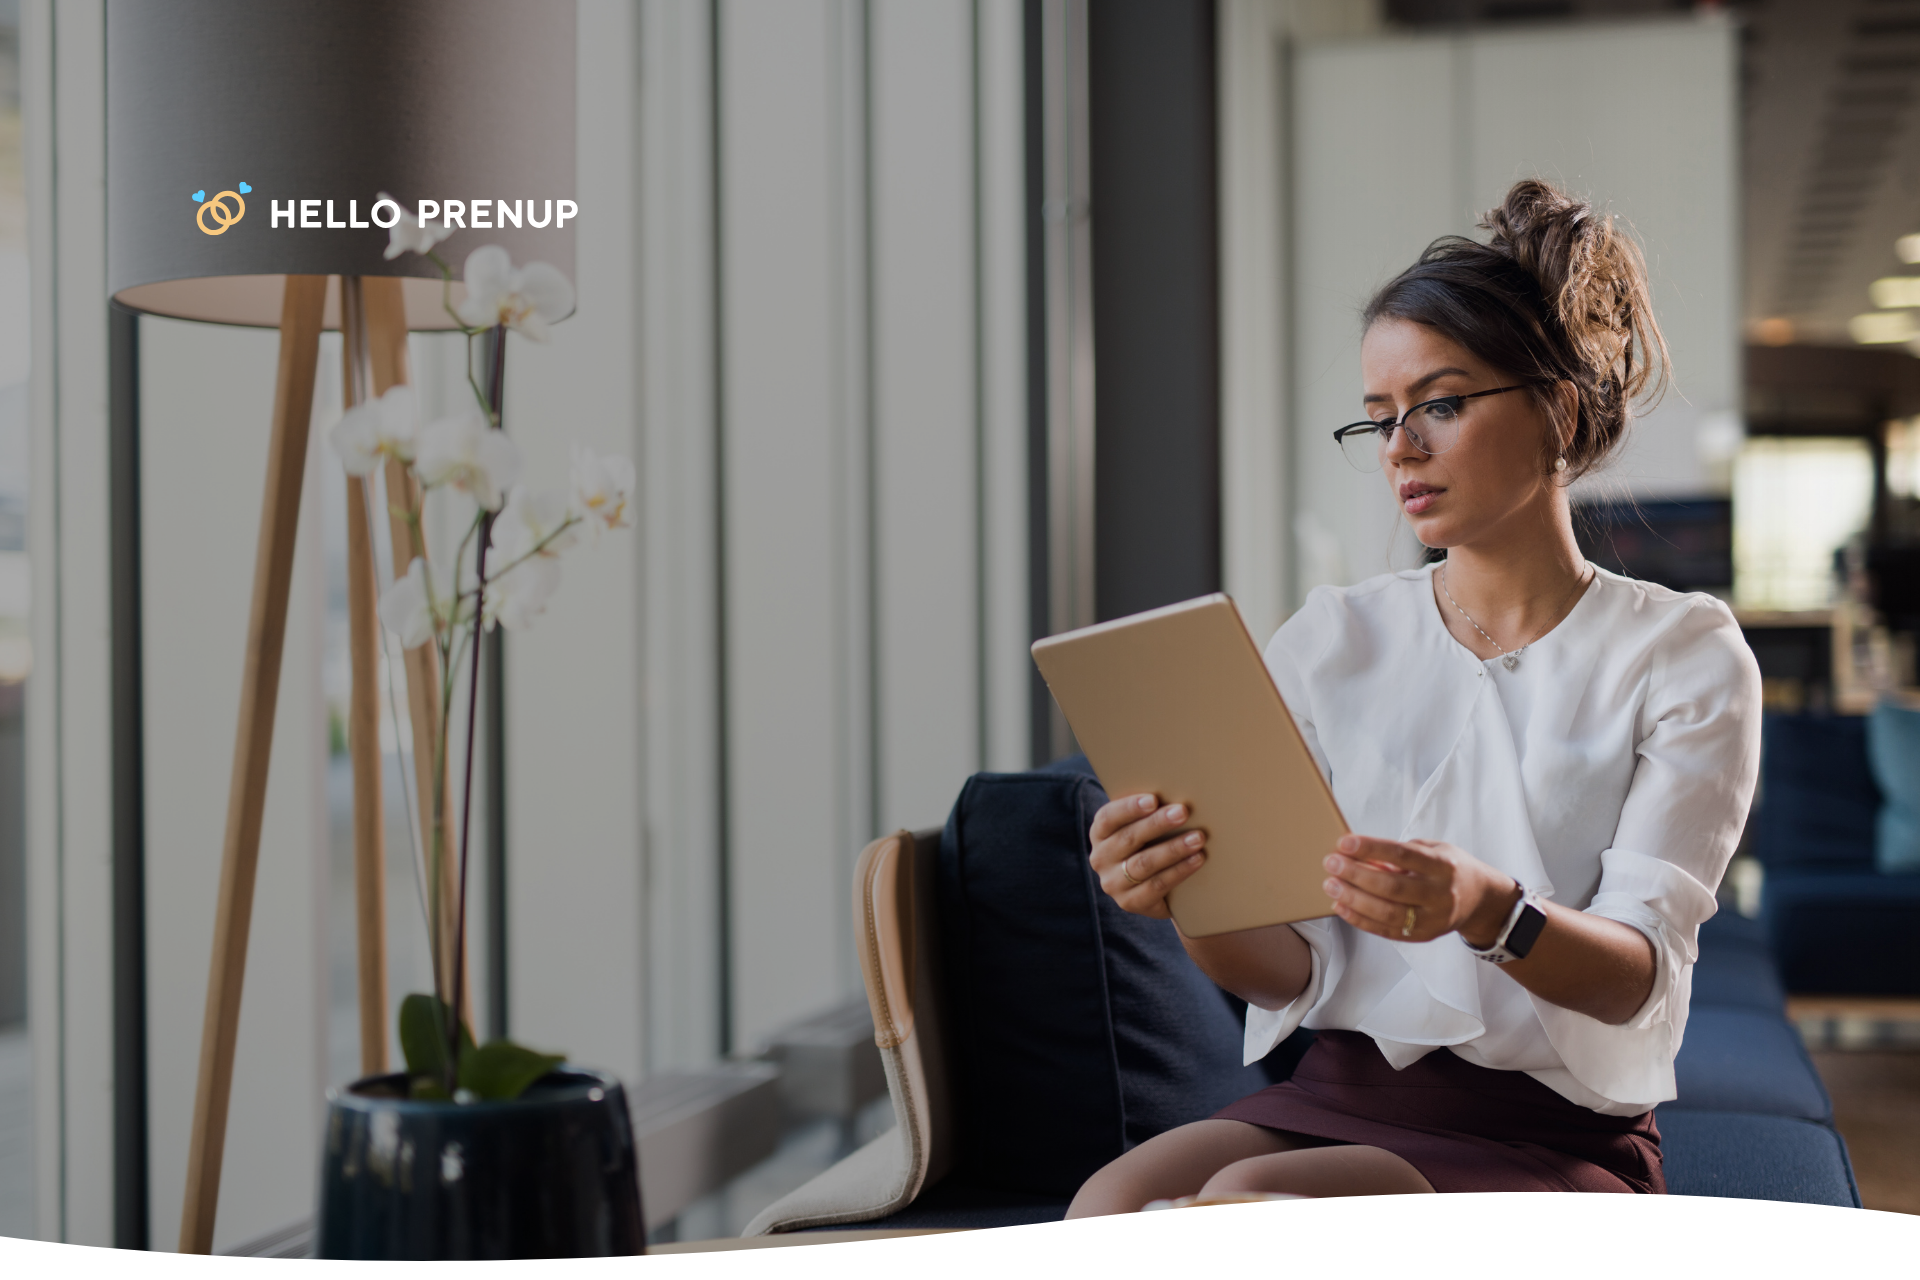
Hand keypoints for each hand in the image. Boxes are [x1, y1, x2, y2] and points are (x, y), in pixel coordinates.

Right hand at [1089, 793, 1207, 919]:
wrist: (1156, 889)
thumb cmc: (1151, 844)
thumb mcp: (1142, 829)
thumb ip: (1149, 813)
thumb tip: (1178, 790)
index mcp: (1100, 833)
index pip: (1108, 818)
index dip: (1129, 808)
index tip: (1153, 799)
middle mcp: (1100, 859)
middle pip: (1129, 839)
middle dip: (1158, 824)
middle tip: (1183, 812)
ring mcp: (1113, 883)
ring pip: (1144, 863)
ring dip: (1173, 849)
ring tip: (1198, 838)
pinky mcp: (1130, 902)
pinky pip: (1157, 885)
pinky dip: (1179, 871)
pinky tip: (1197, 859)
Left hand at [1320, 835, 1518, 946]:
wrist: (1481, 900)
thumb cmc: (1449, 868)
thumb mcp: (1433, 851)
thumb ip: (1400, 854)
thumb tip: (1359, 856)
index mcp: (1443, 866)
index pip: (1402, 855)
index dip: (1371, 848)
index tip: (1344, 842)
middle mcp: (1440, 894)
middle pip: (1392, 887)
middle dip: (1356, 874)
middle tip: (1331, 863)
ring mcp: (1433, 919)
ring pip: (1387, 913)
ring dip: (1353, 899)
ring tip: (1330, 885)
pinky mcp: (1423, 936)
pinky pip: (1387, 931)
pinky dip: (1360, 920)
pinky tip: (1341, 906)